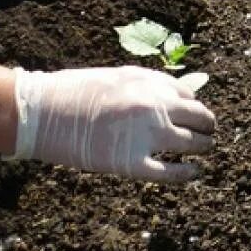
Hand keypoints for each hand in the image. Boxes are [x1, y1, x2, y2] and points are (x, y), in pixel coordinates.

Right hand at [10, 66, 215, 181]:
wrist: (43, 112)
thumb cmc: (76, 91)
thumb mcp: (121, 77)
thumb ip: (150, 86)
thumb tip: (178, 98)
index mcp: (153, 84)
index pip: (190, 98)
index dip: (194, 109)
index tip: (193, 116)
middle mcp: (156, 107)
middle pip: (200, 119)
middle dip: (207, 127)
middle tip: (208, 134)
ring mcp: (145, 136)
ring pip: (192, 144)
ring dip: (203, 147)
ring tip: (205, 150)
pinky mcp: (130, 163)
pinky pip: (170, 172)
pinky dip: (187, 173)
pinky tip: (194, 172)